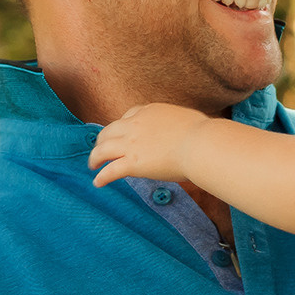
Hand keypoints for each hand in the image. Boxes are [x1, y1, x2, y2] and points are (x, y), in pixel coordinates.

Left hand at [89, 103, 209, 186]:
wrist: (201, 144)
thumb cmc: (202, 133)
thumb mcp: (188, 119)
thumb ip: (179, 124)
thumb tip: (187, 131)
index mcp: (150, 111)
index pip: (128, 116)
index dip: (122, 126)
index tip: (121, 133)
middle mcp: (135, 124)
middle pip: (109, 130)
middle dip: (103, 139)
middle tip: (101, 149)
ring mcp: (132, 144)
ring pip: (102, 149)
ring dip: (95, 157)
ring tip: (92, 165)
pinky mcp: (132, 163)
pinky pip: (110, 170)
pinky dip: (101, 177)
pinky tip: (97, 183)